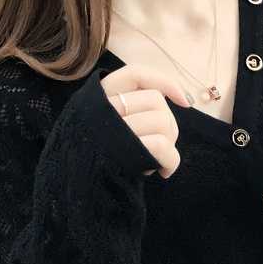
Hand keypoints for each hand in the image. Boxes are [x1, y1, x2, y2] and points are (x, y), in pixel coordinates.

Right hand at [101, 64, 190, 178]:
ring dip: (168, 145)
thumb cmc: (100, 160)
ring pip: (162, 121)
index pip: (136, 74)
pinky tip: (163, 172)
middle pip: (156, 101)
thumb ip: (133, 110)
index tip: (184, 101)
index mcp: (99, 97)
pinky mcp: (125, 150)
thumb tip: (182, 101)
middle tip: (160, 149)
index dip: (164, 82)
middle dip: (169, 126)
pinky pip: (162, 146)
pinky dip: (171, 161)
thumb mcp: (108, 128)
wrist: (78, 189)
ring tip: (155, 160)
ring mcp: (113, 129)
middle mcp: (103, 107)